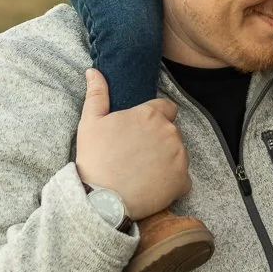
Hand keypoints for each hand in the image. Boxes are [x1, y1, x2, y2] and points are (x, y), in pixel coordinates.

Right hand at [75, 68, 189, 218]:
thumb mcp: (90, 122)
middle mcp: (170, 132)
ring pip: (178, 153)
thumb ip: (97, 94)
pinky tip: (152, 185)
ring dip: (166, 160)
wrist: (102, 200)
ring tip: (143, 171)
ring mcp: (179, 157)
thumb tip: (94, 71)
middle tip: (138, 154)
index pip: (166, 108)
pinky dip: (172, 182)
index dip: (155, 118)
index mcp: (150, 115)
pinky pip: (182, 178)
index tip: (141, 132)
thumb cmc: (95, 159)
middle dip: (159, 140)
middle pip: (172, 131)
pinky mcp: (183, 180)